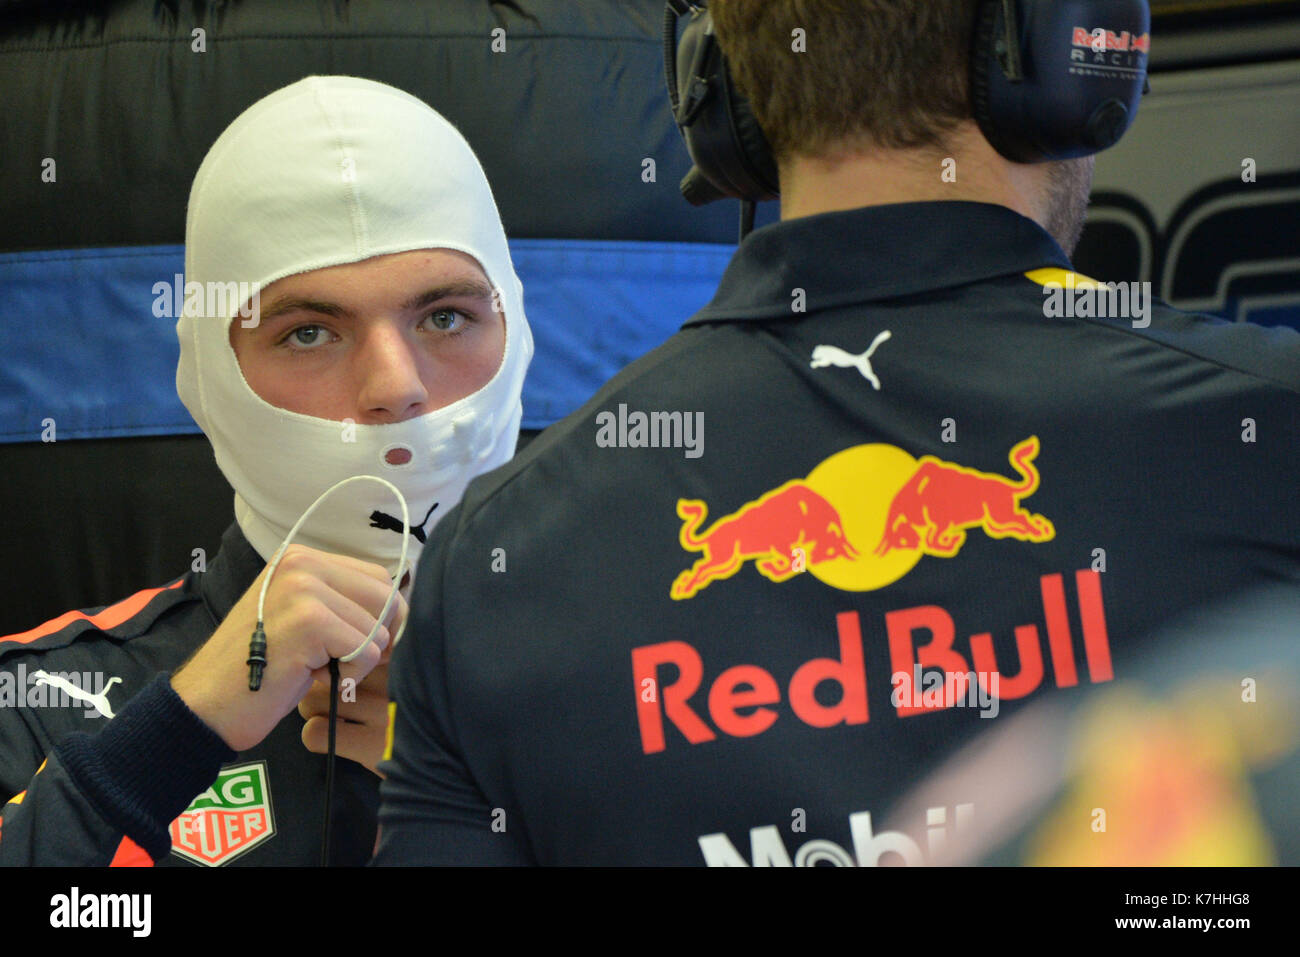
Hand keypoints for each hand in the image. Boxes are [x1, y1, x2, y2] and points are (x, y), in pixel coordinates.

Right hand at [171, 545, 406, 752]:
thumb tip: (402, 606)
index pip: (378, 578)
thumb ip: (341, 601)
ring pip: (379, 627)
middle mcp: (301, 563)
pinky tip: (313, 677)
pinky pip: (365, 650)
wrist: (205, 706)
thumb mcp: (302, 619)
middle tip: (339, 662)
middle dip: (377, 638)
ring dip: (358, 660)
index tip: (352, 645)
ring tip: (316, 668)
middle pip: (386, 598)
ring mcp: (303, 589)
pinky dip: (349, 675)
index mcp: (300, 557)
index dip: (380, 618)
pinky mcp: (308, 621)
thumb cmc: (259, 669)